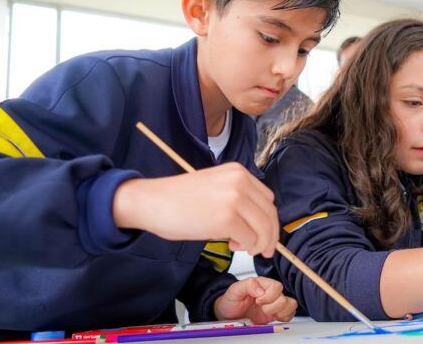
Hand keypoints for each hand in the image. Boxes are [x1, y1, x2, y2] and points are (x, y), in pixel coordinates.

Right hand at [113, 162, 278, 256]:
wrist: (152, 201)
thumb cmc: (178, 199)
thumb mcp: (215, 188)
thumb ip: (238, 198)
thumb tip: (257, 224)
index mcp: (238, 172)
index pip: (267, 199)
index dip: (270, 220)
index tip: (266, 235)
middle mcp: (240, 181)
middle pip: (269, 213)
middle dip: (270, 235)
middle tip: (264, 249)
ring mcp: (234, 198)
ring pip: (264, 227)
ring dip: (259, 243)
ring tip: (243, 248)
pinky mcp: (227, 218)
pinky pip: (250, 238)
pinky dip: (246, 246)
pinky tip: (232, 246)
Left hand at [214, 277, 297, 323]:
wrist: (228, 313)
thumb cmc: (231, 300)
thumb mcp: (234, 290)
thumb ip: (248, 285)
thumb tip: (260, 290)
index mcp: (262, 284)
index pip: (277, 287)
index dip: (269, 296)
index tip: (258, 301)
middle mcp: (270, 293)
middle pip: (284, 298)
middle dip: (272, 306)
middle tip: (260, 308)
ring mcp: (273, 304)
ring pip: (291, 305)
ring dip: (280, 312)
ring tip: (267, 313)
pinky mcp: (275, 314)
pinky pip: (289, 314)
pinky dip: (284, 317)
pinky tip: (273, 318)